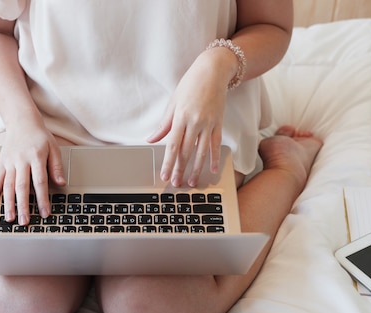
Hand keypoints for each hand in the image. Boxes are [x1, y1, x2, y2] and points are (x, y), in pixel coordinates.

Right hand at [0, 123, 65, 224]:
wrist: (22, 120)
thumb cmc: (40, 136)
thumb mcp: (54, 148)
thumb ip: (56, 167)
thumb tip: (61, 184)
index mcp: (36, 157)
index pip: (40, 182)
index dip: (42, 199)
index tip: (45, 212)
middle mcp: (21, 160)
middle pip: (22, 187)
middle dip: (23, 206)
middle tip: (24, 222)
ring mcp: (9, 162)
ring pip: (8, 185)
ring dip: (8, 203)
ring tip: (10, 218)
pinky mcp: (1, 162)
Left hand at [147, 50, 231, 186]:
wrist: (213, 71)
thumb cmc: (190, 85)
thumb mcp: (173, 102)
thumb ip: (164, 125)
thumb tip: (151, 139)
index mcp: (180, 118)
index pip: (172, 146)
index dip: (168, 163)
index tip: (164, 175)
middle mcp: (195, 122)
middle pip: (186, 151)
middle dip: (180, 169)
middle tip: (176, 184)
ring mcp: (208, 124)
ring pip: (201, 151)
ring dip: (196, 169)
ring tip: (191, 181)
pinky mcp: (218, 123)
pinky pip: (216, 144)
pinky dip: (214, 158)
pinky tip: (212, 170)